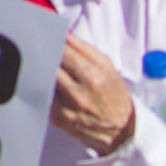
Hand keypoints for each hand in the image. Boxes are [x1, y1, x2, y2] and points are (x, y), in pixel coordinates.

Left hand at [52, 35, 136, 153]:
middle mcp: (79, 95)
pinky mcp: (59, 119)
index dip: (55, 42)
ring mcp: (68, 109)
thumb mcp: (108, 68)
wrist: (121, 131)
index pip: (64, 52)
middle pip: (51, 65)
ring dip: (46, 71)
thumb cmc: (115, 96)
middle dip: (48, 55)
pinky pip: (45, 96)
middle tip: (47, 50)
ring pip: (45, 80)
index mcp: (94, 78)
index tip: (50, 37)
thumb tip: (66, 34)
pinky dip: (46, 88)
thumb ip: (85, 49)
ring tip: (50, 67)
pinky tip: (53, 85)